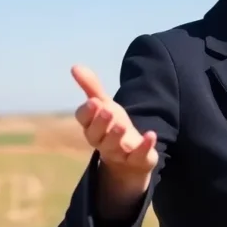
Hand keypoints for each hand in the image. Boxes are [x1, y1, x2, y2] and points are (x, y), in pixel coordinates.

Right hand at [71, 65, 157, 181]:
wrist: (129, 157)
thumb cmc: (112, 127)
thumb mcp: (104, 105)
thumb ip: (91, 88)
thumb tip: (75, 66)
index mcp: (92, 126)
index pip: (84, 120)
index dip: (88, 112)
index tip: (94, 102)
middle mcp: (101, 141)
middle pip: (96, 135)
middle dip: (101, 123)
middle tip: (108, 111)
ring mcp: (118, 152)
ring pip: (113, 147)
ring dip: (117, 135)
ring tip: (122, 124)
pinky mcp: (136, 159)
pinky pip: (138, 155)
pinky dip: (145, 146)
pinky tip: (151, 134)